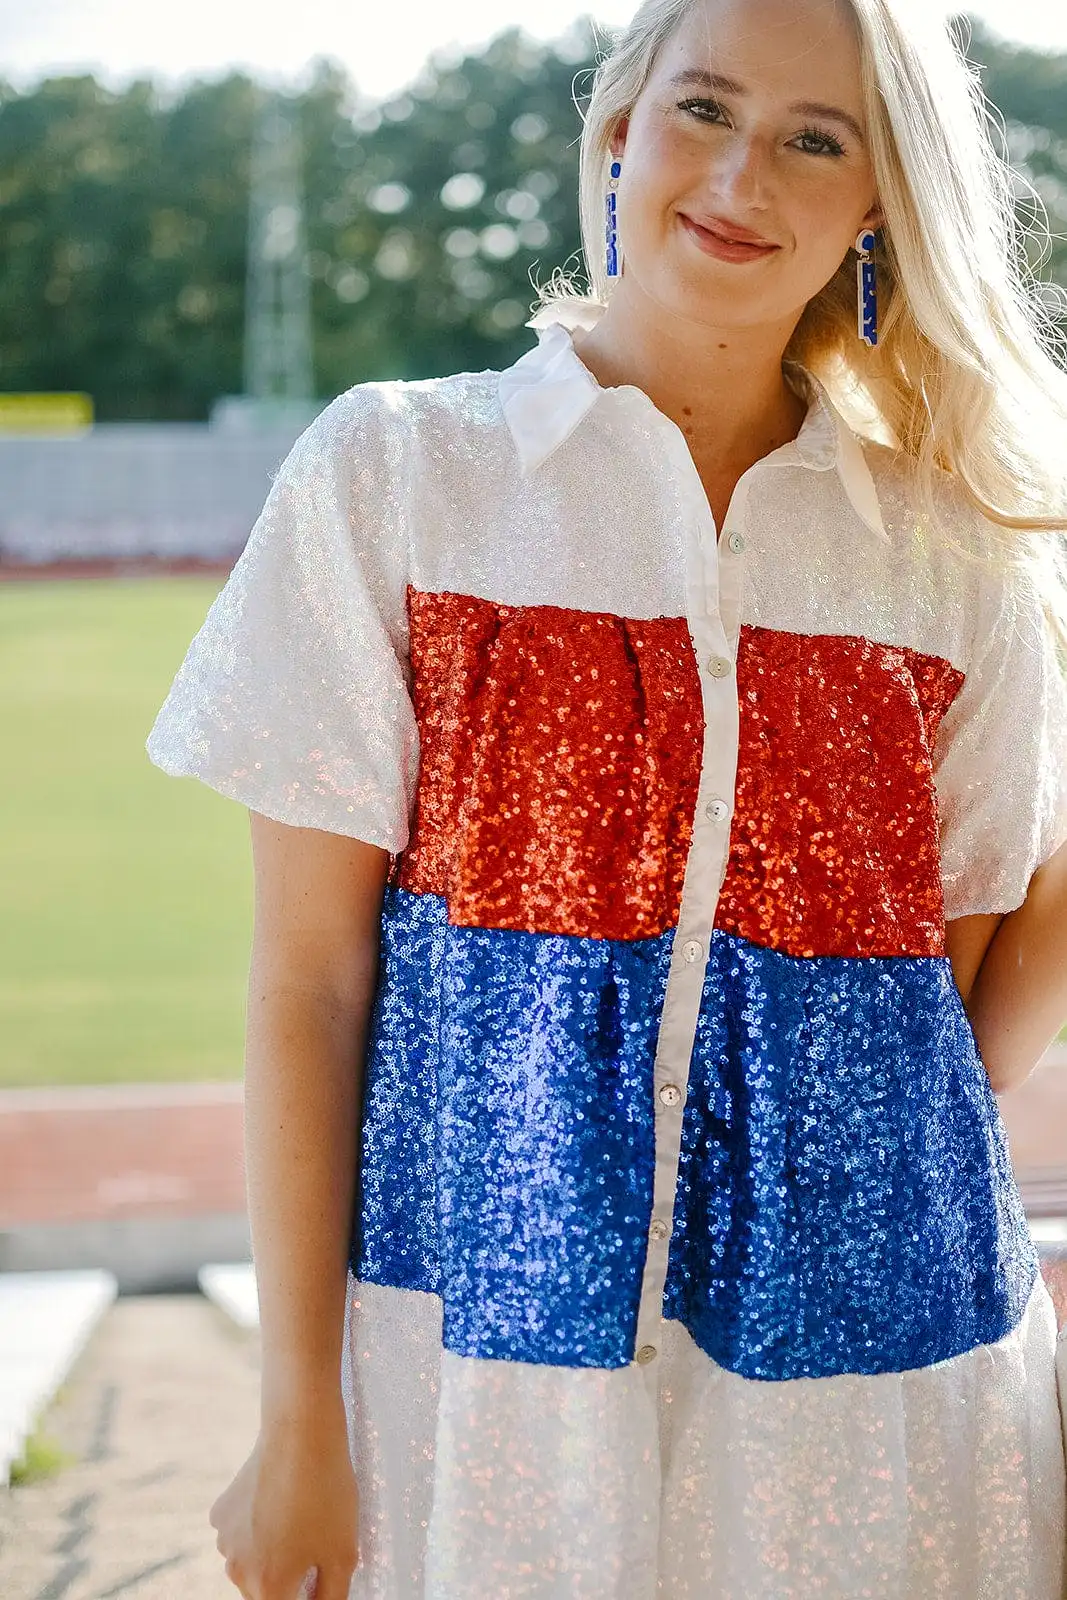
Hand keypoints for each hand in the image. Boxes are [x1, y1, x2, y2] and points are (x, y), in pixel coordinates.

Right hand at [208, 1417, 358, 1598]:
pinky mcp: (220, 1514)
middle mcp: (238, 1572)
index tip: (317, 1573)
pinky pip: (239, 1534)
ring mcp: (224, 1542)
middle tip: (315, 1543)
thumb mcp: (344, 1555)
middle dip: (288, 1579)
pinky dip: (255, 1527)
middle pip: (265, 1592)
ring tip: (299, 1517)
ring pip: (250, 1563)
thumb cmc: (326, 1493)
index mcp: (268, 1588)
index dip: (306, 1594)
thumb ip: (331, 1598)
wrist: (300, 1434)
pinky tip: (277, 1500)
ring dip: (270, 1552)